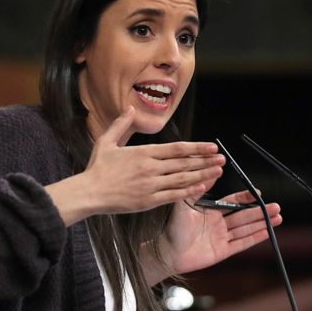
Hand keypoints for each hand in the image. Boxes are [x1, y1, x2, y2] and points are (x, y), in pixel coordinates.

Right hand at [46, 107, 224, 224]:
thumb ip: (121, 124)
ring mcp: (151, 185)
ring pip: (183, 179)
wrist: (89, 192)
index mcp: (143, 153)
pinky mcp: (148, 201)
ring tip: (217, 171)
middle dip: (205, 160)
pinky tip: (201, 187)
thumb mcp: (106, 141)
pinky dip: (189, 191)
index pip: (176, 148)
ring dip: (203, 174)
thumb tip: (131, 109)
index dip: (196, 148)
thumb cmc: (97, 168)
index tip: (211, 146)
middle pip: (184, 163)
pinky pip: (174, 196)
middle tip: (222, 158)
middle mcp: (150, 168)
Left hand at [145, 189, 282, 283]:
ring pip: (246, 229)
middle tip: (276, 205)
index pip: (232, 202)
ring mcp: (221, 238)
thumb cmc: (172, 228)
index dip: (245, 198)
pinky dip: (255, 238)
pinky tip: (267, 232)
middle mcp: (218, 224)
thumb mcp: (185, 204)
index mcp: (210, 211)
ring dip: (262, 223)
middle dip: (260, 211)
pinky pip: (241, 244)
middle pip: (244, 215)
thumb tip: (211, 171)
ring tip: (278, 217)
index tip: (257, 192)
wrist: (167, 252)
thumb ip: (198, 189)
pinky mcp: (222, 251)